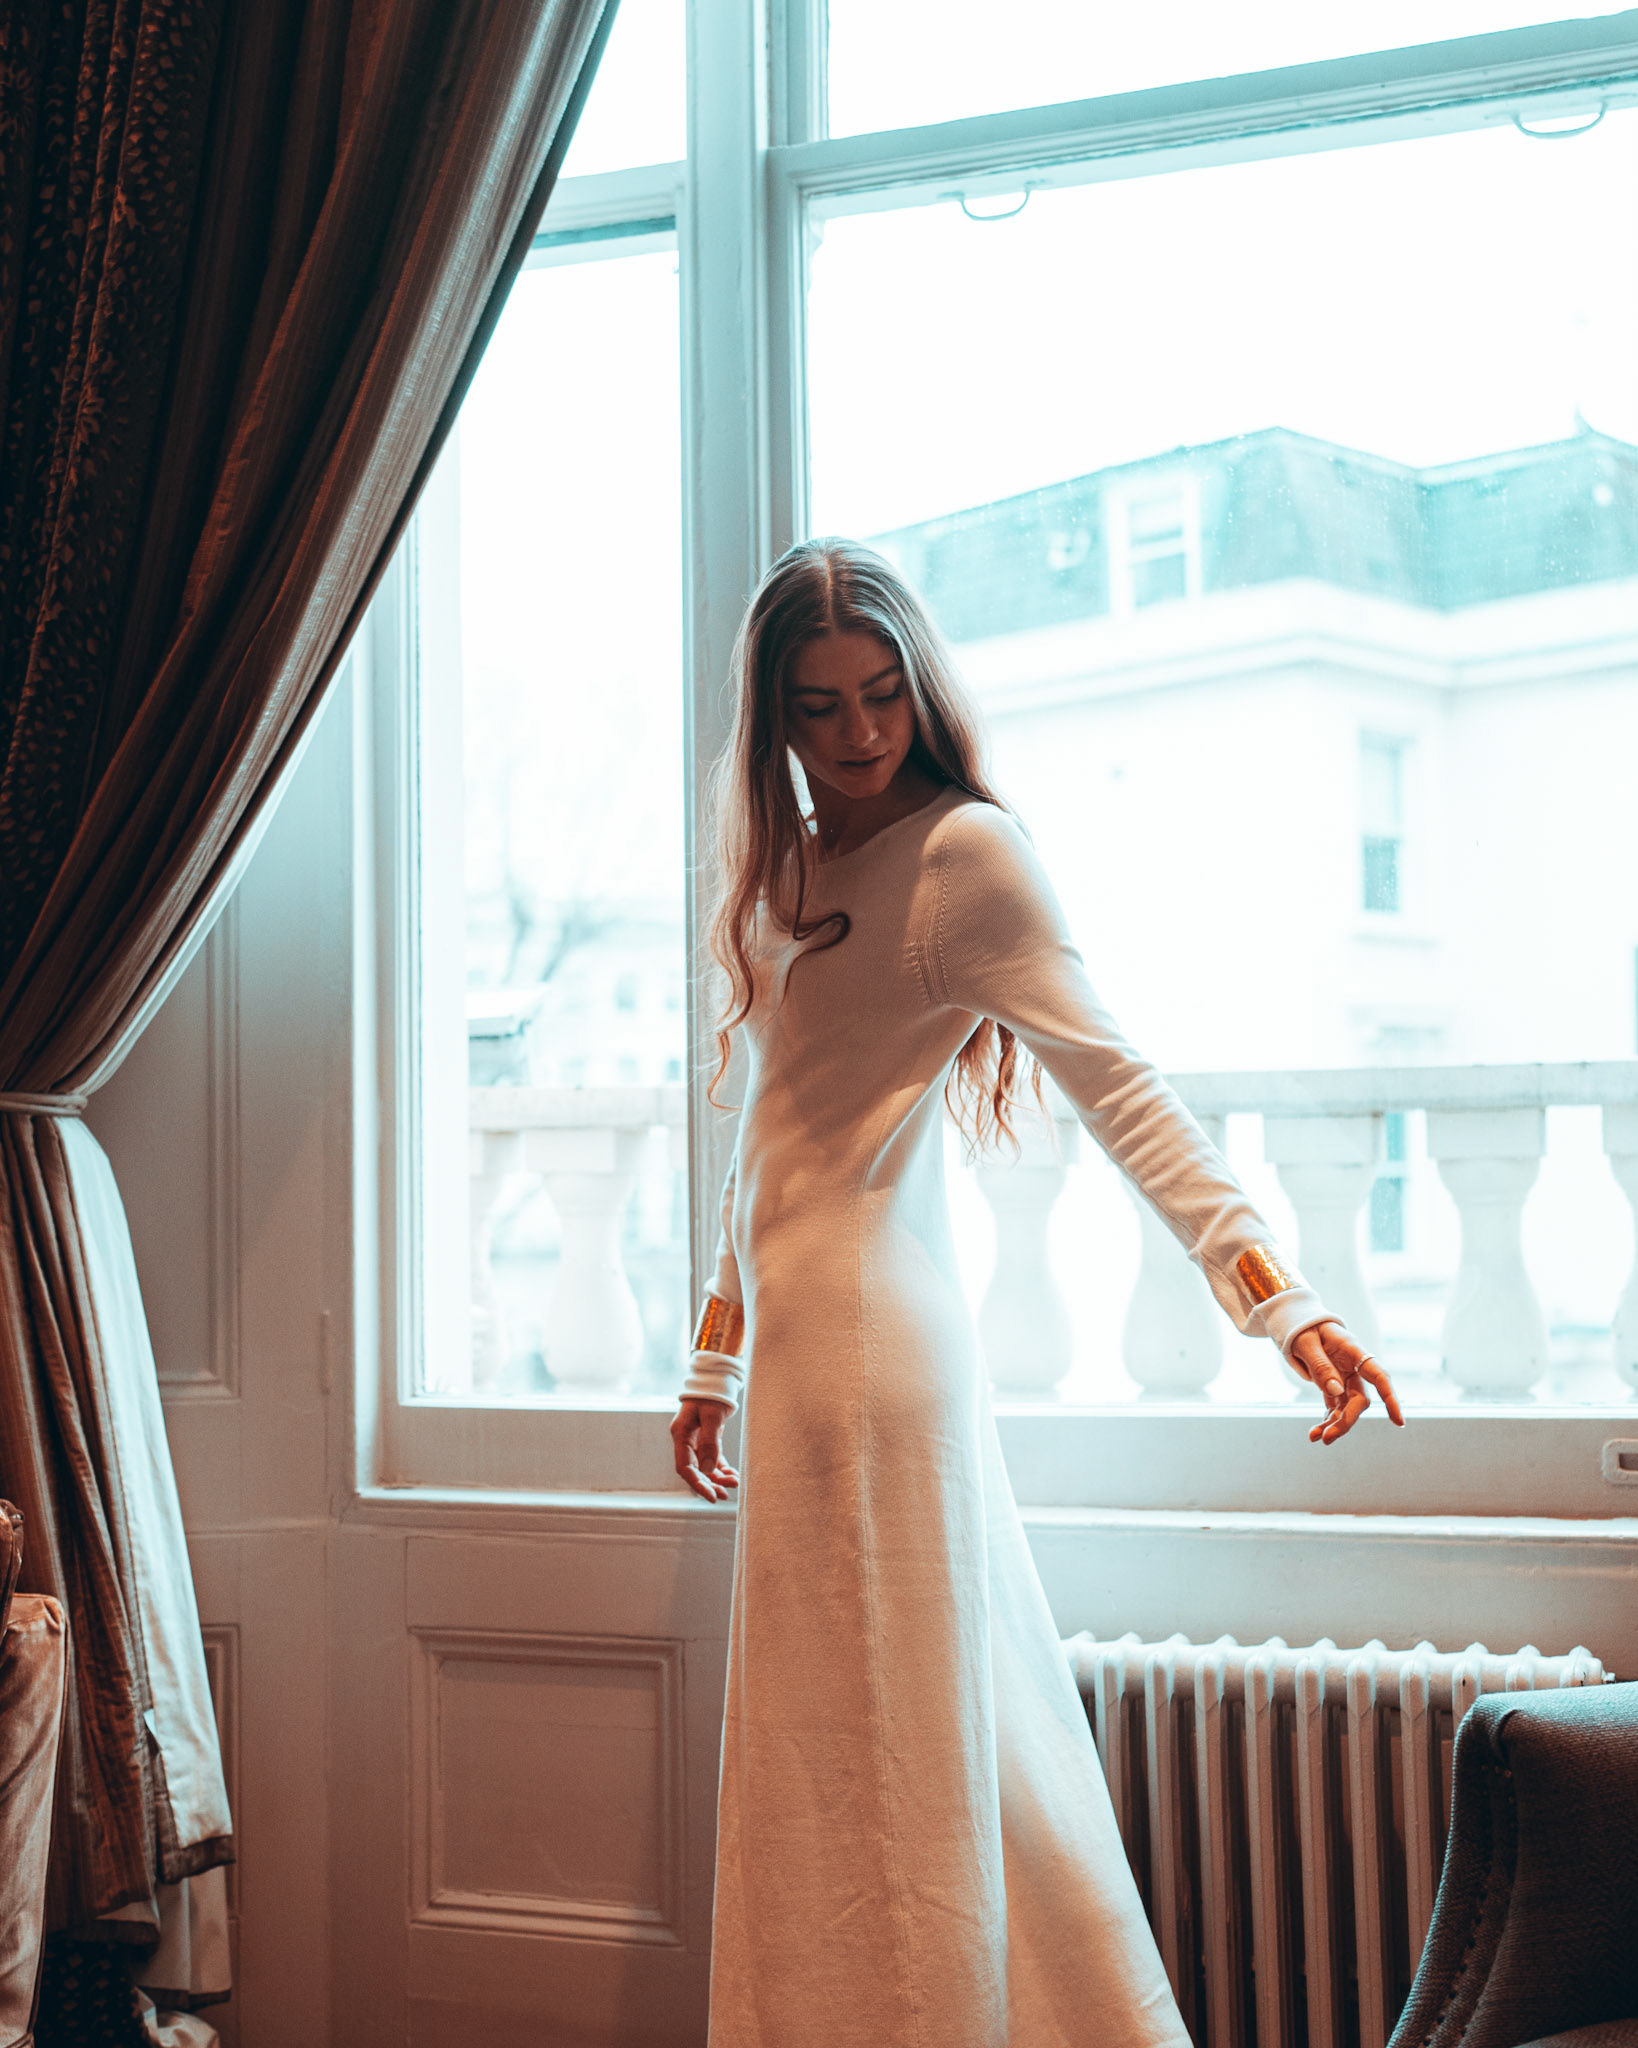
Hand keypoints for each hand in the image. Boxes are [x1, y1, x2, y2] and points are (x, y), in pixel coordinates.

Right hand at [670, 1398, 738, 1500]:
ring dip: (717, 1478)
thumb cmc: (711, 1395)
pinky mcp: (705, 1440)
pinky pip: (712, 1459)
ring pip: (704, 1467)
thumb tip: (708, 1470)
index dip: (697, 1484)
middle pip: (694, 1470)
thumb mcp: (712, 1417)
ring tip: (733, 1484)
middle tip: (724, 1495)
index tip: (711, 1496)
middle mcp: (685, 1440)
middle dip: (709, 1484)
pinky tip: (732, 1475)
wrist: (715, 1380)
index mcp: (680, 1434)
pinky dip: (721, 1468)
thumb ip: (710, 1443)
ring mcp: (695, 1441)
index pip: (684, 1467)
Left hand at [1288, 1322, 1405, 1444]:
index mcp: (1353, 1350)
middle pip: (1360, 1398)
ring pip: (1347, 1407)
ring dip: (1334, 1424)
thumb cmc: (1303, 1329)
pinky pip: (1333, 1407)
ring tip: (1316, 1438)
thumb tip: (1336, 1392)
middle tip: (1327, 1438)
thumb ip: (1320, 1365)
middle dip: (1347, 1420)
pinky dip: (1325, 1420)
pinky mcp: (1334, 1386)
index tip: (1399, 1421)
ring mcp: (1345, 1377)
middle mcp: (1354, 1367)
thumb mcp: (1305, 1342)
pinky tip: (1314, 1433)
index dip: (1391, 1398)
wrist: (1298, 1324)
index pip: (1379, 1375)